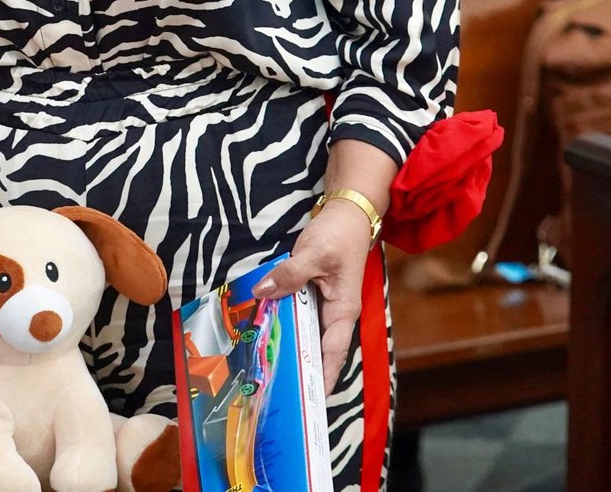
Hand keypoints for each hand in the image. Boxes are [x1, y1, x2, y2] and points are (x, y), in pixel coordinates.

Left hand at [254, 198, 376, 396]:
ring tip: (269, 365)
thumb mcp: (313, 254)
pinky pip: (301, 314)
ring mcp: (326, 304)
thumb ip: (289, 275)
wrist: (347, 214)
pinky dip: (287, 321)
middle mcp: (336, 312)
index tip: (313, 396)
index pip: (333, 350)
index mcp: (343, 310)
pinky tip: (268, 326)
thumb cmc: (338, 235)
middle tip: (280, 387)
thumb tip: (263, 292)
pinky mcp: (315, 293)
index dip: (324, 373)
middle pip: (320, 347)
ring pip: (308, 331)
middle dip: (304, 367)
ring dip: (293, 344)